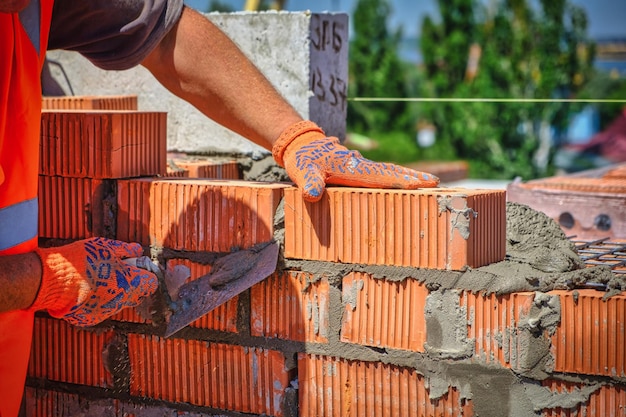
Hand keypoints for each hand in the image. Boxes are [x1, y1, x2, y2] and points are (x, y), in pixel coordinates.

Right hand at [31, 237, 157, 325]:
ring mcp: (106, 312)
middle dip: (131, 283)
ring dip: (113, 292)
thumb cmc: (83, 260)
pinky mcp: (90, 319)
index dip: (146, 273)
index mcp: (131, 283)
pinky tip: (85, 290)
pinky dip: (96, 301)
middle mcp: (122, 301)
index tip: (136, 266)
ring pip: (118, 302)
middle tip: (116, 270)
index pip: (151, 283)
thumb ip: (126, 250)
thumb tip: (137, 250)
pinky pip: (100, 309)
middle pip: (136, 294)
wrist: (53, 280)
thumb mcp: (107, 246)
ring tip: (96, 278)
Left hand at [272, 121, 439, 201]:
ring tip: (427, 182)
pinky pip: (381, 172)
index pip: (382, 175)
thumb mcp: (303, 172)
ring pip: (388, 170)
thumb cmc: (303, 160)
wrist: (300, 143)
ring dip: (407, 176)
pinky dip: (394, 176)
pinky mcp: (358, 167)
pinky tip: (401, 181)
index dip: (402, 181)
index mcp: (353, 168)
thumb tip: (311, 195)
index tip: (423, 183)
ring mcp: (361, 165)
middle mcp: (361, 165)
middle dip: (413, 177)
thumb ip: (308, 184)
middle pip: (392, 171)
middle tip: (436, 182)